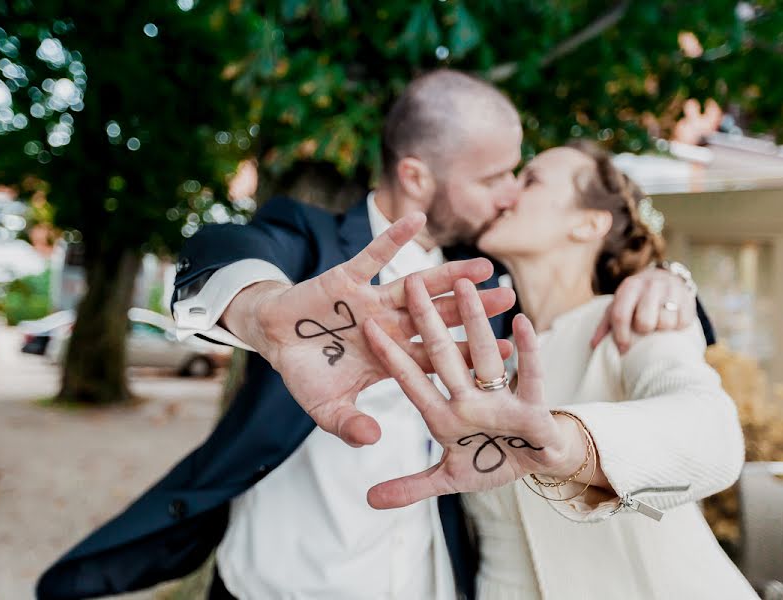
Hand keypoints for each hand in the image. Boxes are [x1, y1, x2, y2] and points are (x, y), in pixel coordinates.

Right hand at [225, 213, 516, 446]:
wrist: (272, 339)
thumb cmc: (305, 373)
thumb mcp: (326, 408)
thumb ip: (348, 425)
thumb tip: (374, 439)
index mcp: (390, 358)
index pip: (438, 357)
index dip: (469, 356)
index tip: (507, 354)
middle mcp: (388, 326)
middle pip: (438, 318)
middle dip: (473, 310)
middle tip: (509, 299)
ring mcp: (370, 301)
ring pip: (415, 287)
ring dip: (447, 276)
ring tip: (482, 266)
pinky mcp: (346, 279)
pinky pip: (373, 256)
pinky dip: (393, 239)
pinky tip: (417, 220)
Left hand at [363, 276, 578, 508]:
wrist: (535, 464)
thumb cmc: (489, 462)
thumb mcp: (447, 477)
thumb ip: (410, 486)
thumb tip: (369, 501)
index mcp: (443, 414)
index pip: (410, 379)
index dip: (391, 355)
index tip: (368, 327)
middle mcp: (468, 397)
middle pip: (443, 353)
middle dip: (430, 319)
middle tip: (412, 281)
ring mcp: (500, 396)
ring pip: (484, 352)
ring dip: (476, 321)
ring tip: (465, 283)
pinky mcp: (533, 402)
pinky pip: (531, 373)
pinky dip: (528, 351)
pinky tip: (521, 323)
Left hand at [590, 267, 696, 352]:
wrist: (664, 277)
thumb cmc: (635, 300)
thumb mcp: (618, 306)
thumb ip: (605, 325)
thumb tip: (593, 345)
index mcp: (629, 287)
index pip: (621, 315)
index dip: (621, 336)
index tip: (624, 349)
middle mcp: (650, 285)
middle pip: (645, 322)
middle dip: (643, 331)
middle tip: (645, 329)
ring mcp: (671, 289)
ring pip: (666, 324)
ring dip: (661, 330)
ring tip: (659, 324)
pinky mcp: (689, 297)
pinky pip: (683, 322)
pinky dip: (677, 327)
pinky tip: (672, 321)